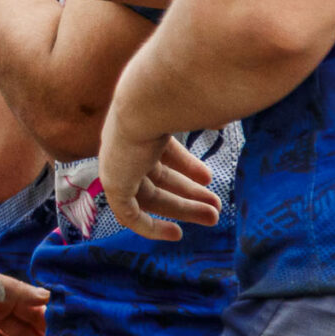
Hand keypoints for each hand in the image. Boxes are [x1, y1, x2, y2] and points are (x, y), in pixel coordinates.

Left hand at [98, 109, 220, 240]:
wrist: (146, 103)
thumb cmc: (174, 100)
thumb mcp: (191, 110)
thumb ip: (204, 116)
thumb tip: (220, 119)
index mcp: (141, 125)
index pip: (163, 151)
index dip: (185, 165)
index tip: (208, 178)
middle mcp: (126, 146)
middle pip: (159, 177)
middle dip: (189, 192)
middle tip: (216, 206)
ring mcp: (118, 165)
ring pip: (150, 197)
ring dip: (183, 208)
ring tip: (214, 218)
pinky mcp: (113, 185)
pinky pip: (129, 215)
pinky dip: (151, 227)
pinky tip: (176, 234)